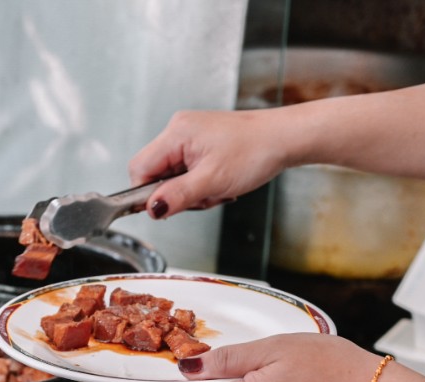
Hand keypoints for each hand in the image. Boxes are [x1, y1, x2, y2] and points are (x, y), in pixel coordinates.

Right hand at [128, 109, 294, 217]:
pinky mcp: (200, 143)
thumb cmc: (256, 151)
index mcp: (176, 133)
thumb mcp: (212, 181)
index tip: (165, 207)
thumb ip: (177, 196)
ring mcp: (189, 135)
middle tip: (201, 196)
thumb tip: (151, 209)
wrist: (284, 138)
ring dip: (189, 191)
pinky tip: (217, 182)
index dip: (148, 193)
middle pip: (154, 173)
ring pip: (170, 175)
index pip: (139, 168)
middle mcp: (179, 130)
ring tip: (215, 188)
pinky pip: (185, 170)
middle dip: (174, 193)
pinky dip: (198, 183)